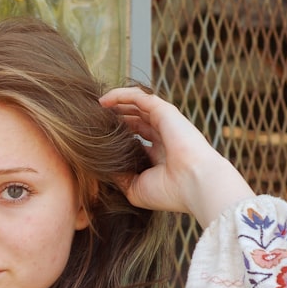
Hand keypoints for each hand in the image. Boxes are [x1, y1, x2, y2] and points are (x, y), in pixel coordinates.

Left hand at [100, 86, 253, 225]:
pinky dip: (120, 95)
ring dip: (115, 104)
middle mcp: (162, 136)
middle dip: (114, 118)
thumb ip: (120, 177)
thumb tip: (101, 167)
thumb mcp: (135, 188)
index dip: (117, 136)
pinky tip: (103, 100)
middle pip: (134, 120)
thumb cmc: (169, 192)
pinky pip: (139, 97)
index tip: (96, 138)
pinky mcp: (164, 111)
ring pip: (136, 105)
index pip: (136, 138)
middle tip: (92, 120)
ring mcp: (164, 123)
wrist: (194, 184)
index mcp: (159, 155)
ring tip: (95, 107)